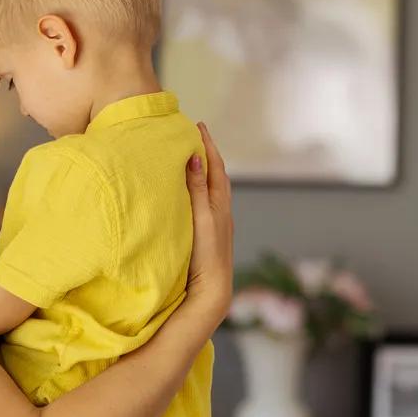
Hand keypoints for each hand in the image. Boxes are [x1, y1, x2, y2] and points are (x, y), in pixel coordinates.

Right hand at [182, 121, 233, 328]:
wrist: (212, 291)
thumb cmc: (205, 255)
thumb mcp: (200, 218)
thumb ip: (196, 189)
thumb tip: (196, 157)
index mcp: (219, 203)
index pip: (214, 166)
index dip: (207, 144)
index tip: (197, 124)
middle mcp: (222, 211)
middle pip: (217, 175)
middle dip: (208, 154)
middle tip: (195, 136)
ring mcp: (219, 224)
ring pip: (214, 190)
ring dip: (207, 172)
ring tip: (195, 159)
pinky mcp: (212, 236)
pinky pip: (210, 203)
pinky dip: (204, 189)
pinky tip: (196, 195)